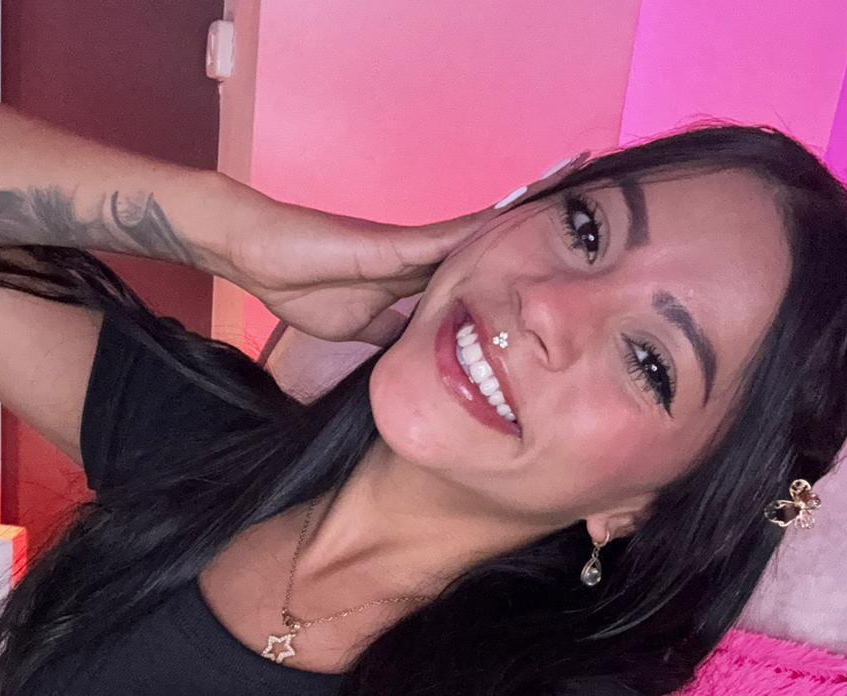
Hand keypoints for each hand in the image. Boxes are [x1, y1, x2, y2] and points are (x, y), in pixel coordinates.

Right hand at [225, 156, 588, 345]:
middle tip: (586, 204)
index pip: (474, 275)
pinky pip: (454, 235)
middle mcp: (424, 258)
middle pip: (488, 242)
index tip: (549, 263)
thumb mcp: (364, 328)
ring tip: (574, 190)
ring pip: (481, 232)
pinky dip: (490, 225)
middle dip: (534, 230)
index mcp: (416, 282)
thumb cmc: (304, 288)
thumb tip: (420, 353)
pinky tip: (526, 211)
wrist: (261, 257)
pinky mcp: (398, 244)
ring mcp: (413, 247)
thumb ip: (395, 334)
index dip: (510, 272)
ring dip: (525, 215)